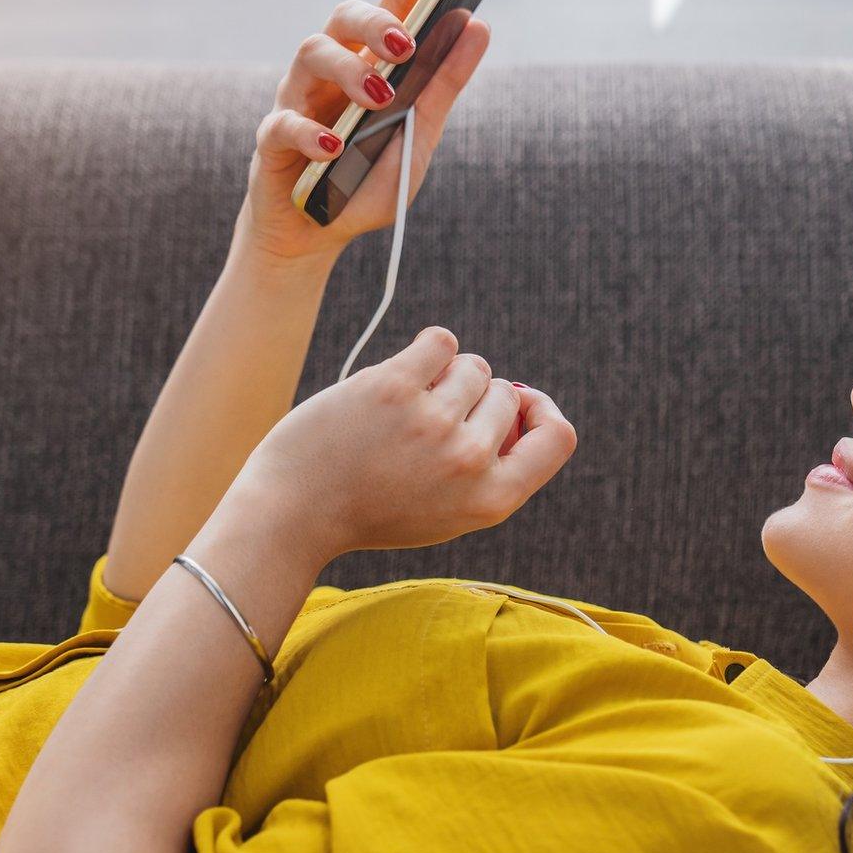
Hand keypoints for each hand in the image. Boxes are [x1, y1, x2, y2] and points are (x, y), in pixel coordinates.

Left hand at [224, 326, 576, 561]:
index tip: (513, 407)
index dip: (540, 412)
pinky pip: (440, 341)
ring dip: (443, 376)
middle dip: (473, 397)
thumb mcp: (447, 510)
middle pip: (506, 393)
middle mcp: (470, 462)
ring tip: (402, 408)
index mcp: (491, 501)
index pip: (558, 436)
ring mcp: (434, 422)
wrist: (293, 511)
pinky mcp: (395, 387)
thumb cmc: (369, 508)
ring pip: (471, 366)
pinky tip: (396, 378)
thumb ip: (491, 467)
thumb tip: (518, 396)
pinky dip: (424, 351)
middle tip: (423, 424)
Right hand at [235, 0, 492, 268]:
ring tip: (381, 95)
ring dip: (350, 69)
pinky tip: (336, 144)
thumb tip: (478, 26)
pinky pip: (284, 122)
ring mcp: (298, 98)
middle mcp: (331, 69)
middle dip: (376, 19)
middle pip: (344, 16)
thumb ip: (444, 85)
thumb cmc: (367, 180)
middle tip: (407, 43)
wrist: (317, 235)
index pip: (395, 3)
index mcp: (370, 61)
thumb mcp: (418, 136)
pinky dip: (312, 132)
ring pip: (311, 52)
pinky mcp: (272, 140)